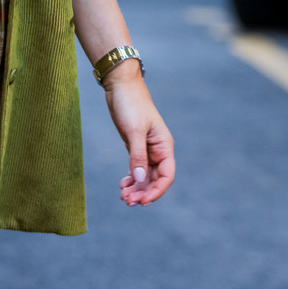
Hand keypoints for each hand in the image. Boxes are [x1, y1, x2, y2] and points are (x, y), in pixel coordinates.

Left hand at [103, 66, 174, 206]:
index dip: (157, 190)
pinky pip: (137, 169)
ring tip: (123, 197)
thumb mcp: (134, 130)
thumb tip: (140, 179)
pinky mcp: (135, 147)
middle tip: (127, 201)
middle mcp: (158, 150)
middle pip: (155, 179)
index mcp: (164, 146)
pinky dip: (131, 179)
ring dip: (136, 188)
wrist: (120, 87)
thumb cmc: (131, 104)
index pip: (166, 175)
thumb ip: (137, 155)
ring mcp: (147, 150)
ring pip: (145, 176)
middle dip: (143, 192)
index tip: (142, 201)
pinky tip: (122, 185)